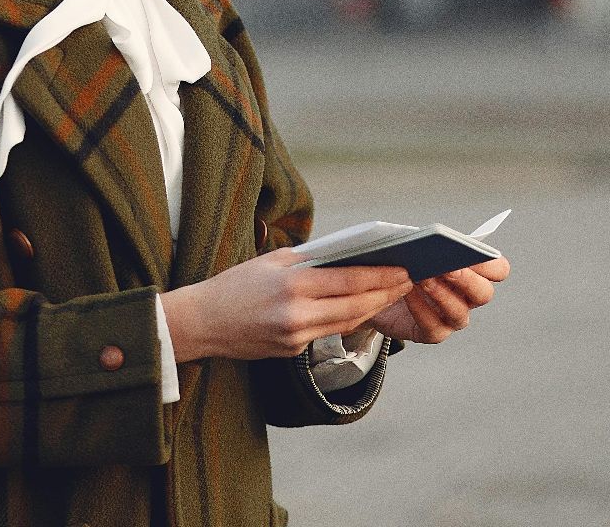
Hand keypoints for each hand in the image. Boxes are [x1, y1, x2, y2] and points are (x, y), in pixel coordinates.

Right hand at [161, 248, 412, 360]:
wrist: (202, 323)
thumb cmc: (234, 285)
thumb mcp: (269, 262)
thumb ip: (308, 261)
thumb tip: (346, 257)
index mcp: (291, 286)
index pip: (348, 281)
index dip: (380, 276)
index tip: (403, 268)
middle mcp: (296, 315)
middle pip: (355, 306)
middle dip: (385, 294)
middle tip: (408, 281)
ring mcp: (295, 338)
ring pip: (346, 323)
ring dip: (373, 309)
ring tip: (391, 294)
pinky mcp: (292, 352)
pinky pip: (328, 333)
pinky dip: (348, 320)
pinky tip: (362, 309)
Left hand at [360, 255, 508, 344]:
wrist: (382, 288)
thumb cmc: (406, 262)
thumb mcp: (417, 245)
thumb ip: (430, 242)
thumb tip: (432, 241)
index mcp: (474, 272)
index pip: (498, 270)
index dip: (490, 263)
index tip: (472, 253)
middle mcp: (469, 298)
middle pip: (484, 293)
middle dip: (467, 280)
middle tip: (447, 267)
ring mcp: (453, 318)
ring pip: (459, 313)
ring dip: (441, 295)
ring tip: (422, 278)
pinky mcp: (433, 332)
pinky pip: (434, 326)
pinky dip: (421, 309)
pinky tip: (408, 293)